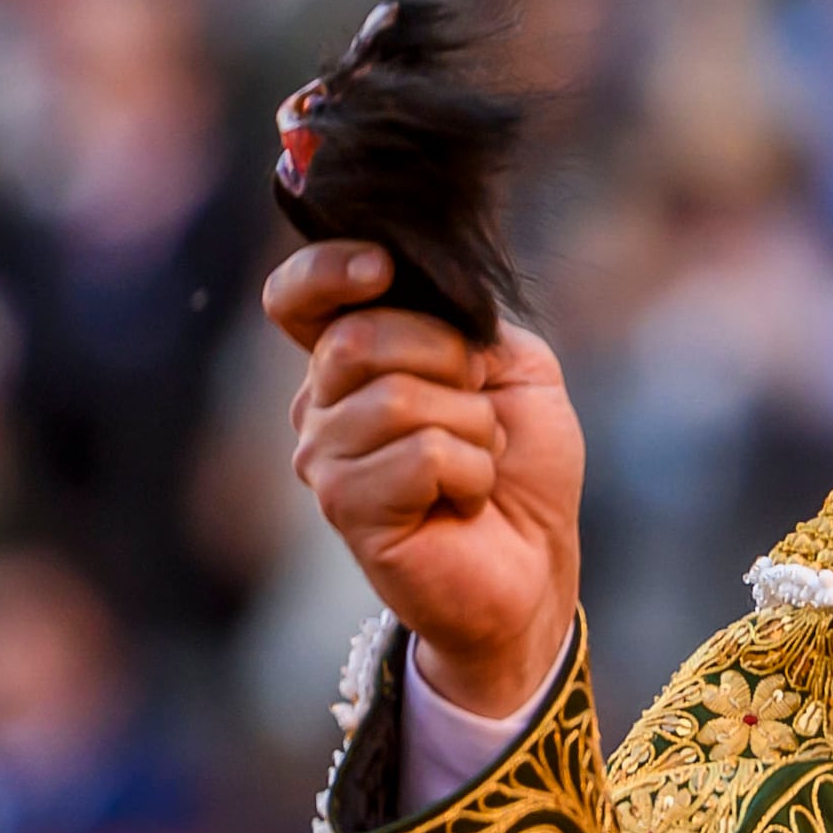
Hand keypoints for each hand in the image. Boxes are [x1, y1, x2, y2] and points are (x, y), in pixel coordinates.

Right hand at [269, 242, 582, 718]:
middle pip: (360, 337)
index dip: (326, 270)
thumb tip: (405, 292)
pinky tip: (466, 501)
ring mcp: (323, 458)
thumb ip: (461, 320)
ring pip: (396, 398)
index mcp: (353, 362)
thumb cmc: (521, 467)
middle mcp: (320, 406)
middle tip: (478, 413)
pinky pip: (420, 454)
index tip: (381, 268)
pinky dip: (471, 473)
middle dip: (448, 360)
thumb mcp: (511, 368)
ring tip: (476, 464)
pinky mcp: (346, 507)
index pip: (296, 298)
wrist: (536, 564)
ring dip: (471, 428)